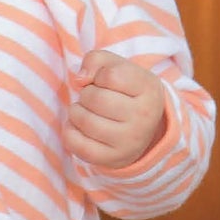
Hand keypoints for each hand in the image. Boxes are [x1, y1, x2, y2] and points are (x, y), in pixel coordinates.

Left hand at [66, 51, 167, 169]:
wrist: (139, 129)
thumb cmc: (123, 91)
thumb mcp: (116, 67)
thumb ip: (96, 60)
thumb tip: (79, 79)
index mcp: (150, 90)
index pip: (110, 75)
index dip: (99, 75)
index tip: (106, 82)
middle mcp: (144, 118)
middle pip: (94, 98)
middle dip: (86, 93)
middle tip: (96, 99)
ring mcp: (129, 142)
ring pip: (83, 119)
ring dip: (76, 111)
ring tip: (88, 111)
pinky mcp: (110, 159)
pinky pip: (74, 141)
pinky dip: (70, 130)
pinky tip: (81, 127)